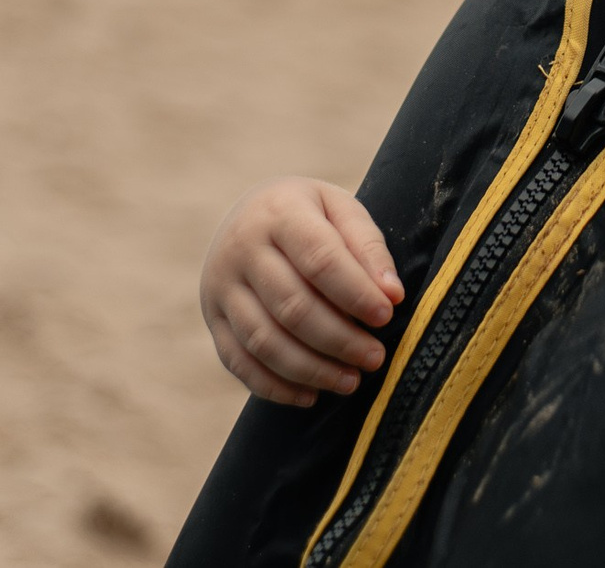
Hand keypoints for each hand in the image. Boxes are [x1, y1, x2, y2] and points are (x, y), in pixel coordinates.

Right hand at [200, 177, 406, 405]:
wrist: (249, 214)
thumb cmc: (310, 214)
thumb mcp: (340, 209)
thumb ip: (368, 247)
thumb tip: (392, 294)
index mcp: (279, 212)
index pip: (320, 259)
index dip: (355, 292)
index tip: (386, 316)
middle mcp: (241, 248)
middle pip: (292, 306)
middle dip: (339, 339)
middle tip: (376, 358)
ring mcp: (220, 286)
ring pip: (264, 340)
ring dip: (311, 369)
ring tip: (351, 381)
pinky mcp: (212, 319)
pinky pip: (239, 362)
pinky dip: (275, 387)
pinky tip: (311, 395)